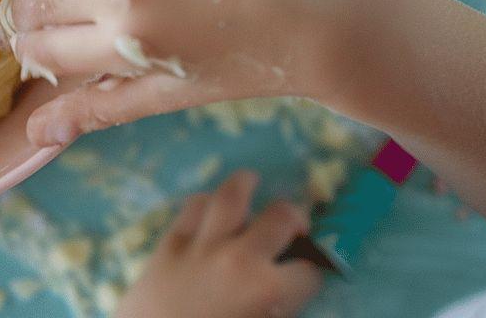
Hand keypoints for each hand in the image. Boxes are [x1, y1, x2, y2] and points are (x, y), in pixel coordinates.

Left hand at [115, 171, 320, 317]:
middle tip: (294, 225)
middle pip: (281, 217)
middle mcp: (240, 258)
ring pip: (232, 196)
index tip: (309, 271)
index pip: (310, 270)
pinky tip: (211, 204)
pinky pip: (193, 207)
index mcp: (268, 291)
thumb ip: (274, 309)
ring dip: (246, 184)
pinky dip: (207, 202)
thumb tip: (282, 295)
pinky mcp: (170, 242)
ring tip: (252, 180)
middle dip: (296, 218)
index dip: (314, 271)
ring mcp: (203, 245)